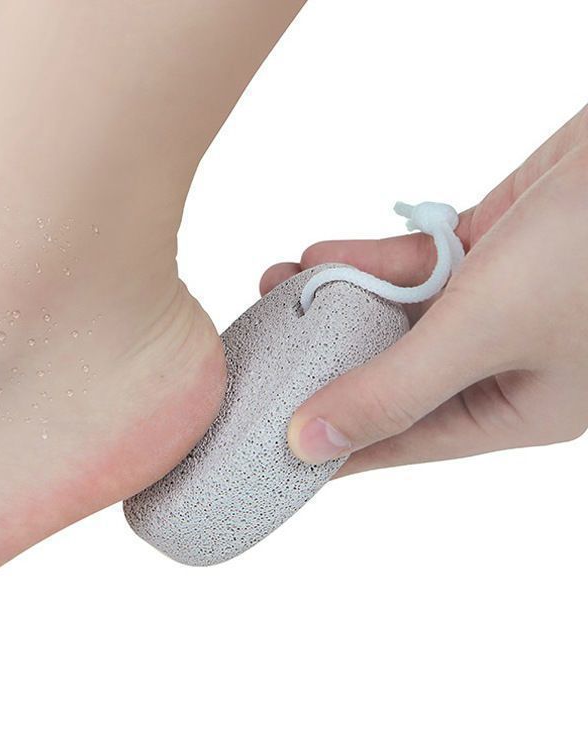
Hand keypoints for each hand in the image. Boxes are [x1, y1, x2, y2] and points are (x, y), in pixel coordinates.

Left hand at [260, 106, 587, 474]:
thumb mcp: (481, 333)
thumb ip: (393, 389)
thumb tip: (310, 443)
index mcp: (513, 408)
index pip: (404, 440)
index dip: (337, 446)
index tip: (274, 451)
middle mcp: (499, 363)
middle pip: (390, 375)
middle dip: (324, 361)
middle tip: (260, 355)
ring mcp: (492, 304)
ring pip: (394, 316)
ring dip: (335, 303)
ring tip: (274, 291)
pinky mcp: (486, 251)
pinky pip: (410, 267)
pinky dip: (366, 263)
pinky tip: (316, 259)